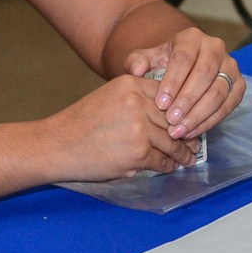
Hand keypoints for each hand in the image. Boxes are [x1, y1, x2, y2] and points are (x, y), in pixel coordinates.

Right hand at [43, 74, 196, 181]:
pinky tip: (169, 167)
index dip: (180, 111)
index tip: (189, 120)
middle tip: (195, 144)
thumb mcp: (109, 98)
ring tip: (188, 158)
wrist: (56, 146)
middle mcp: (138, 103)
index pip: (168, 96)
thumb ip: (137, 101)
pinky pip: (162, 160)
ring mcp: (140, 128)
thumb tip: (168, 117)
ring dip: (181, 153)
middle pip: (173, 119)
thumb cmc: (80, 124)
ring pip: (171, 142)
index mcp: (131, 85)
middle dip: (185, 134)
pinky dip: (167, 166)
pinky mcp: (138, 153)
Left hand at [124, 27, 243, 139]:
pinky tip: (193, 131)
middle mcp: (215, 47)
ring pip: (218, 91)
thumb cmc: (163, 65)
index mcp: (191, 37)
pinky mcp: (239, 85)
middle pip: (204, 74)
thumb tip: (136, 70)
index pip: (184, 59)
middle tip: (171, 121)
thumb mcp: (146, 60)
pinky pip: (229, 104)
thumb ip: (136, 62)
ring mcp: (230, 66)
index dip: (173, 82)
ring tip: (180, 131)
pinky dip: (211, 120)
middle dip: (187, 100)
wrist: (183, 69)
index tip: (160, 104)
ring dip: (199, 114)